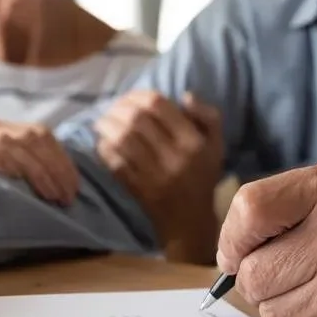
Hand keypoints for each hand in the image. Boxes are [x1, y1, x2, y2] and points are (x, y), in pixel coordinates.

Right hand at [0, 120, 78, 205]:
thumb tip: (57, 190)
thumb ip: (14, 171)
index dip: (61, 160)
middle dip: (57, 169)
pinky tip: (25, 184)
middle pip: (34, 137)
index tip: (74, 186)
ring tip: (54, 197)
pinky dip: (11, 166)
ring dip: (41, 173)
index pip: (40, 134)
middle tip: (68, 197)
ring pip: (16, 145)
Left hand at [94, 91, 222, 262]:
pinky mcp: (139, 190)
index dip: (138, 95)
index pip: (159, 105)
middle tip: (110, 109)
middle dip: (117, 109)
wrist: (190, 222)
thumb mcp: (216, 145)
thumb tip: (185, 95)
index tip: (130, 98)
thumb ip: (207, 116)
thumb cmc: (202, 177)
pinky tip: (102, 144)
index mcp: (193, 142)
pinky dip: (104, 150)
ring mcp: (155, 175)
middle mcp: (175, 157)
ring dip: (106, 127)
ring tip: (101, 123)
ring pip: (123, 140)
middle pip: (136, 119)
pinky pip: (115, 163)